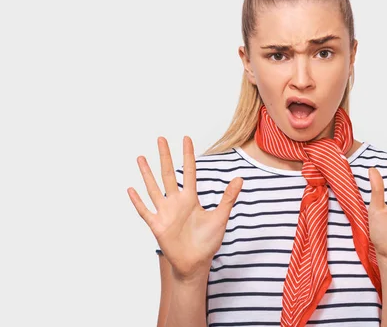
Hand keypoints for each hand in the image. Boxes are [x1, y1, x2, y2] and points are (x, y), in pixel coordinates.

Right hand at [127, 136, 242, 281]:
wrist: (196, 263)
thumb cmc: (208, 241)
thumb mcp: (221, 217)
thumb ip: (228, 197)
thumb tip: (240, 178)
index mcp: (191, 198)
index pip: (190, 172)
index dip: (188, 155)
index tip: (186, 139)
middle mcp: (176, 202)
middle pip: (169, 174)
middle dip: (165, 156)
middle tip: (161, 138)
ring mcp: (165, 213)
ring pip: (154, 188)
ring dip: (147, 174)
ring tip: (141, 158)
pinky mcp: (157, 226)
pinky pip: (145, 211)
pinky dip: (138, 201)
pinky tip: (131, 189)